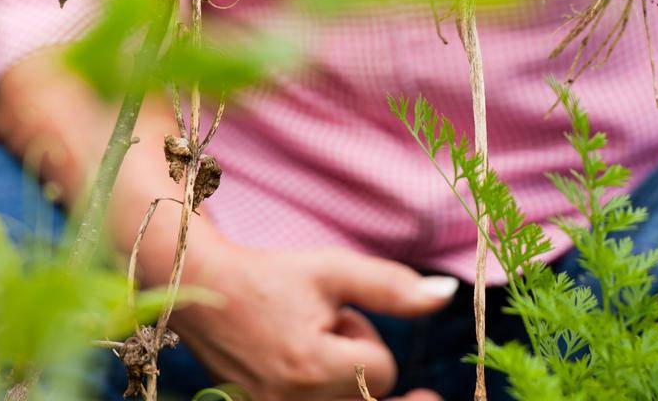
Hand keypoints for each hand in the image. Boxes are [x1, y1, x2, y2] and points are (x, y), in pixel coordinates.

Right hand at [170, 236, 454, 399]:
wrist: (208, 295)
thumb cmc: (275, 278)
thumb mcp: (334, 270)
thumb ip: (393, 286)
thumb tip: (448, 294)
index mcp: (312, 366)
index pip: (382, 371)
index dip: (366, 339)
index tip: (335, 318)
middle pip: (366, 400)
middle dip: (356, 368)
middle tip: (328, 337)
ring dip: (336, 384)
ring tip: (308, 354)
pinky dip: (326, 394)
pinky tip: (309, 372)